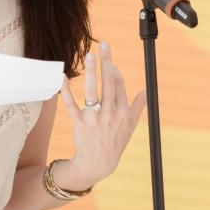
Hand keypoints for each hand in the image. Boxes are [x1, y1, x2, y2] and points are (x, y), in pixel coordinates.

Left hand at [59, 42, 145, 189]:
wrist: (97, 164)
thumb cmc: (114, 143)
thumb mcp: (130, 127)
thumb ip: (137, 107)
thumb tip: (145, 91)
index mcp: (123, 112)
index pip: (120, 84)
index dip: (114, 70)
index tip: (109, 60)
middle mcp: (110, 113)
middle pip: (109, 82)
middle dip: (107, 62)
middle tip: (104, 45)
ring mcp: (94, 118)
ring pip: (93, 90)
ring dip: (91, 71)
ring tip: (89, 56)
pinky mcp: (80, 123)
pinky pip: (72, 104)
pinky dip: (66, 91)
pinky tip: (63, 78)